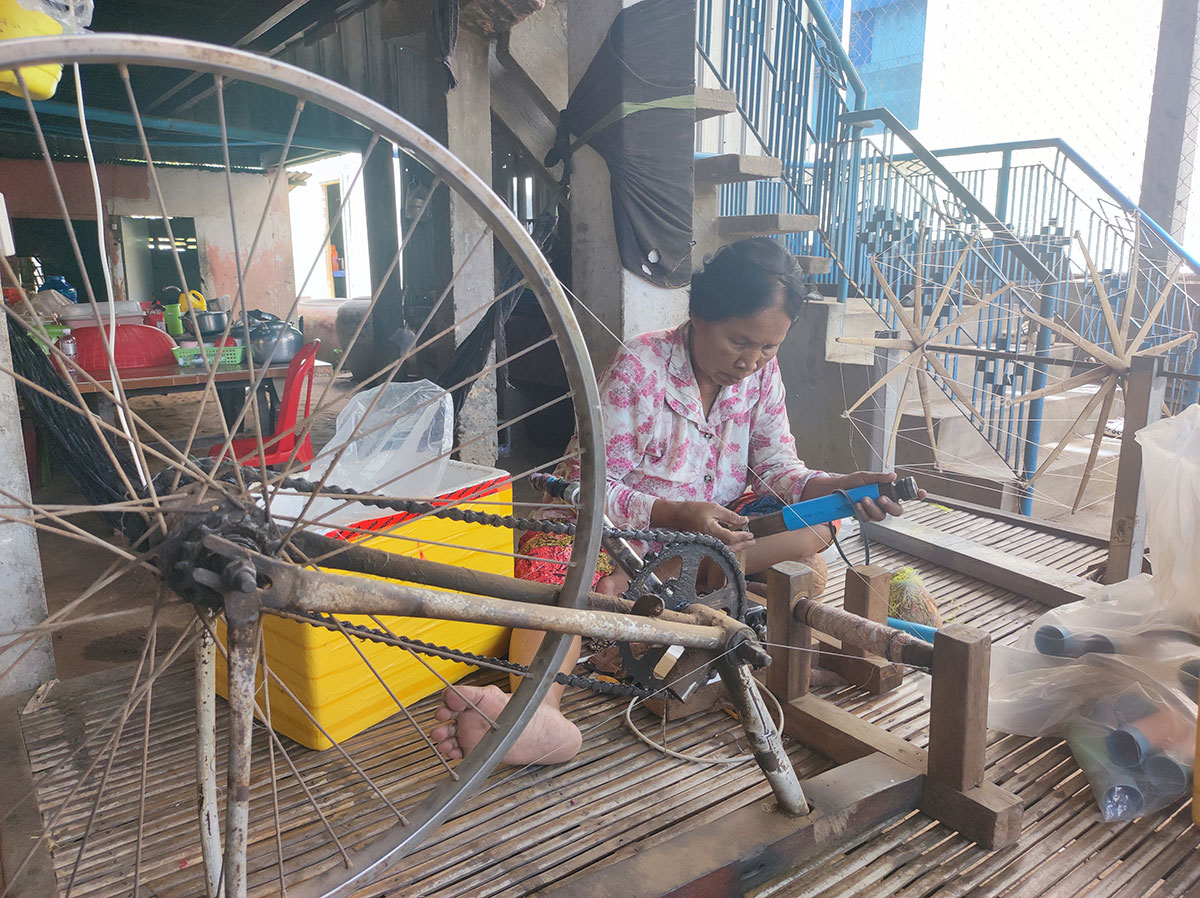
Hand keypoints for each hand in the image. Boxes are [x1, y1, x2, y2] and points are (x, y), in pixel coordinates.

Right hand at [650, 500, 754, 548]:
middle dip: (743, 544)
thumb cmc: (693, 510)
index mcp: (712, 531)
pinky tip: (732, 543)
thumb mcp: (714, 508)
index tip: (751, 534)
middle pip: (731, 547)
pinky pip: (719, 549)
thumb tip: (744, 520)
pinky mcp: (704, 545)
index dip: (743, 536)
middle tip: (752, 541)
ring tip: (745, 543)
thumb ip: (730, 516)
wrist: (677, 516)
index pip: (732, 537)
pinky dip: (728, 547)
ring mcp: (706, 544)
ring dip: (736, 547)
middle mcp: (710, 541)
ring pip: (725, 550)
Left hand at [802, 471, 926, 521]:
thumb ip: (878, 477)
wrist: (836, 490)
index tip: (921, 492)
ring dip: (873, 508)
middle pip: (897, 511)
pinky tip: (857, 505)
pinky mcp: (865, 517)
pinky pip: (869, 519)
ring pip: (882, 516)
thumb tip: (892, 476)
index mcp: (888, 492)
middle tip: (881, 498)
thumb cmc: (853, 482)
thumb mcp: (864, 476)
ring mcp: (875, 512)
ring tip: (862, 499)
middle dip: (890, 506)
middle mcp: (884, 503)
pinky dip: (863, 512)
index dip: (916, 495)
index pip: (906, 495)